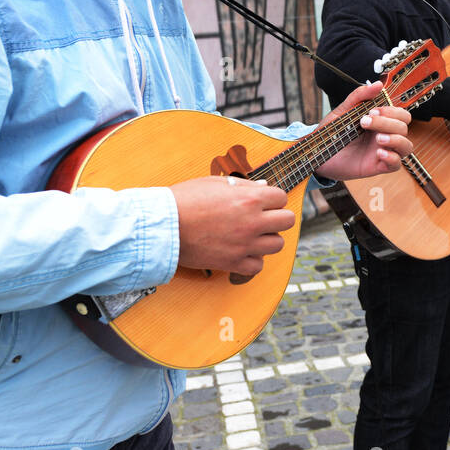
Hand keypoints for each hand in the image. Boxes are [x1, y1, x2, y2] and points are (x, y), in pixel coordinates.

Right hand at [171, 175, 295, 277]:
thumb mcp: (214, 183)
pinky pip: (258, 265)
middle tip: (262, 218)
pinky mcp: (233, 262)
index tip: (262, 202)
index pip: (281, 197)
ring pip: (277, 244)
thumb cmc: (184, 200)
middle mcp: (252, 221)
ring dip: (268, 239)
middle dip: (277, 217)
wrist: (162, 226)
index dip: (272, 199)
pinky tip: (242, 251)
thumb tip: (264, 187)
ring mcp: (244, 244)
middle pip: (287, 221)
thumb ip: (243, 186)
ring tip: (252, 235)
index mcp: (249, 198)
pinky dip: (253, 260)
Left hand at [313, 81, 412, 180]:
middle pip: (403, 128)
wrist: (318, 152)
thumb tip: (378, 84)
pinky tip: (379, 153)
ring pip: (406, 146)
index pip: (401, 115)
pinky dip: (392, 157)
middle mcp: (385, 135)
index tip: (372, 111)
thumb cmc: (333, 131)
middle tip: (365, 122)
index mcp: (381, 121)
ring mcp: (383, 151)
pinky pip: (397, 164)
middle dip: (387, 123)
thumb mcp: (344, 110)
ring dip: (396, 140)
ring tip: (378, 139)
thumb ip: (360, 96)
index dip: (392, 111)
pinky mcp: (378, 166)